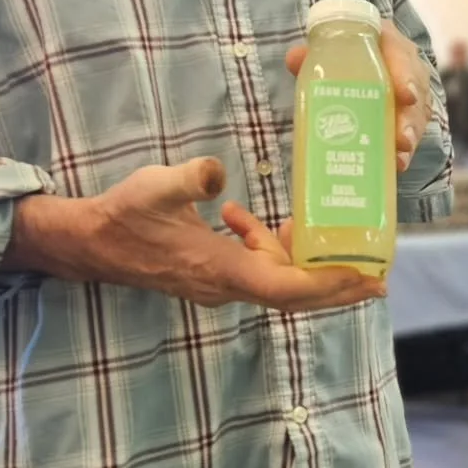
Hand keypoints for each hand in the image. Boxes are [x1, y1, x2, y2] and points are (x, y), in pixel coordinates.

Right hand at [11, 158, 383, 310]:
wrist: (89, 242)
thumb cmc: (124, 216)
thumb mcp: (156, 187)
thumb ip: (191, 179)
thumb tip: (218, 175)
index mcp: (221, 269)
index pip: (286, 284)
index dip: (328, 284)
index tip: (364, 279)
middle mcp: (225, 284)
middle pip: (293, 293)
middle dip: (337, 286)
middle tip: (378, 276)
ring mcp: (217, 282)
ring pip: (275, 279)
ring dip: (304, 262)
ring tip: (332, 238)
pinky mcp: (209, 272)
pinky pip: (251, 266)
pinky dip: (264, 246)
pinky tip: (246, 218)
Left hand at [287, 19, 431, 173]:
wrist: (358, 62)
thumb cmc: (345, 57)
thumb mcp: (329, 54)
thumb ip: (312, 57)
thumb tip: (294, 59)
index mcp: (387, 43)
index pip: (401, 52)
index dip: (405, 74)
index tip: (405, 95)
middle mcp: (406, 66)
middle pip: (415, 89)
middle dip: (409, 116)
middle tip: (401, 138)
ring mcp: (411, 92)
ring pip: (417, 114)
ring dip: (409, 137)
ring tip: (398, 158)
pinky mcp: (410, 115)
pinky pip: (413, 131)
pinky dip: (405, 149)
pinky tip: (396, 164)